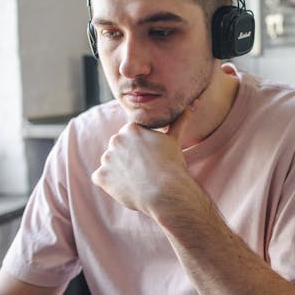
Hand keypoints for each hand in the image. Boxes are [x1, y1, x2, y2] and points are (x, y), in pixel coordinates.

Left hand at [92, 105, 199, 221]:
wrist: (165, 192)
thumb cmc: (171, 164)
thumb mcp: (175, 139)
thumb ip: (180, 120)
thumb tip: (194, 103)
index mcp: (131, 128)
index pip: (132, 137)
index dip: (142, 149)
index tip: (151, 158)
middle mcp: (115, 139)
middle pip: (120, 149)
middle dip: (129, 158)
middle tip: (146, 170)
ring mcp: (106, 158)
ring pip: (111, 163)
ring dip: (120, 170)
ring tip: (138, 179)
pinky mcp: (100, 176)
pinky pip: (102, 179)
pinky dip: (112, 184)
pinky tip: (128, 187)